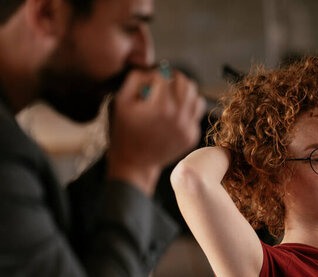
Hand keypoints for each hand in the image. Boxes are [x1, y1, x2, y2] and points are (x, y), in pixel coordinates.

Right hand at [107, 68, 205, 194]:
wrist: (134, 163)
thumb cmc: (124, 132)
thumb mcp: (120, 101)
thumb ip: (135, 79)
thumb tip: (153, 72)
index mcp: (160, 107)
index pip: (164, 77)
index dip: (154, 76)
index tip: (149, 82)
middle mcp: (178, 117)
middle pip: (186, 83)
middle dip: (174, 78)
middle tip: (165, 82)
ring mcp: (187, 128)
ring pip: (196, 97)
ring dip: (185, 92)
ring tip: (173, 96)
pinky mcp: (192, 136)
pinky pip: (196, 114)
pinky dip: (187, 109)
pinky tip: (174, 113)